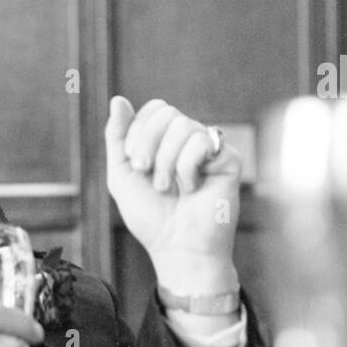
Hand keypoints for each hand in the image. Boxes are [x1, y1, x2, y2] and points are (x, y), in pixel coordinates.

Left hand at [105, 97, 241, 291]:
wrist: (177, 247)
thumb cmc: (150, 216)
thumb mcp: (121, 175)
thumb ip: (117, 137)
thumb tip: (117, 99)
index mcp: (165, 140)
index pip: (154, 109)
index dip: (138, 130)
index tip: (134, 163)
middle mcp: (189, 140)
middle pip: (166, 111)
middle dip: (147, 142)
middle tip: (146, 173)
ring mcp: (209, 148)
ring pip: (183, 125)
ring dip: (166, 161)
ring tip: (168, 188)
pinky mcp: (228, 159)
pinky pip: (202, 142)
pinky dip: (187, 169)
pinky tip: (192, 188)